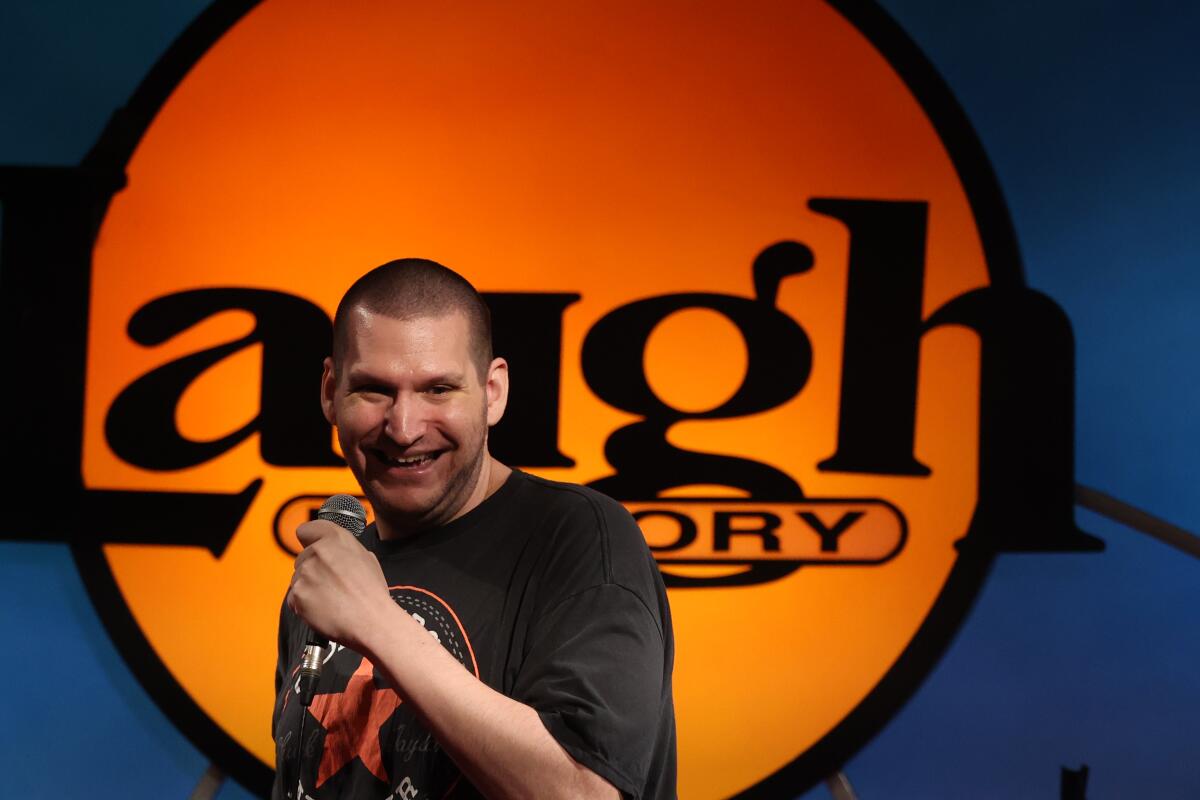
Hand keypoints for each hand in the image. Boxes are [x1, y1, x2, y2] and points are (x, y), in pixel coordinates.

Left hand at [287, 520, 390, 650]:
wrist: (371, 621)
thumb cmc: (372, 593)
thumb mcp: (367, 558)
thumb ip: (346, 550)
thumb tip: (337, 552)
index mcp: (336, 539)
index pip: (305, 530)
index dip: (309, 540)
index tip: (312, 547)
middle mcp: (317, 552)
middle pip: (302, 558)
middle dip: (312, 570)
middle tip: (331, 583)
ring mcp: (305, 573)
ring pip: (298, 579)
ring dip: (308, 588)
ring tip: (330, 599)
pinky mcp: (297, 595)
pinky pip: (293, 599)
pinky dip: (304, 605)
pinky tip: (322, 609)